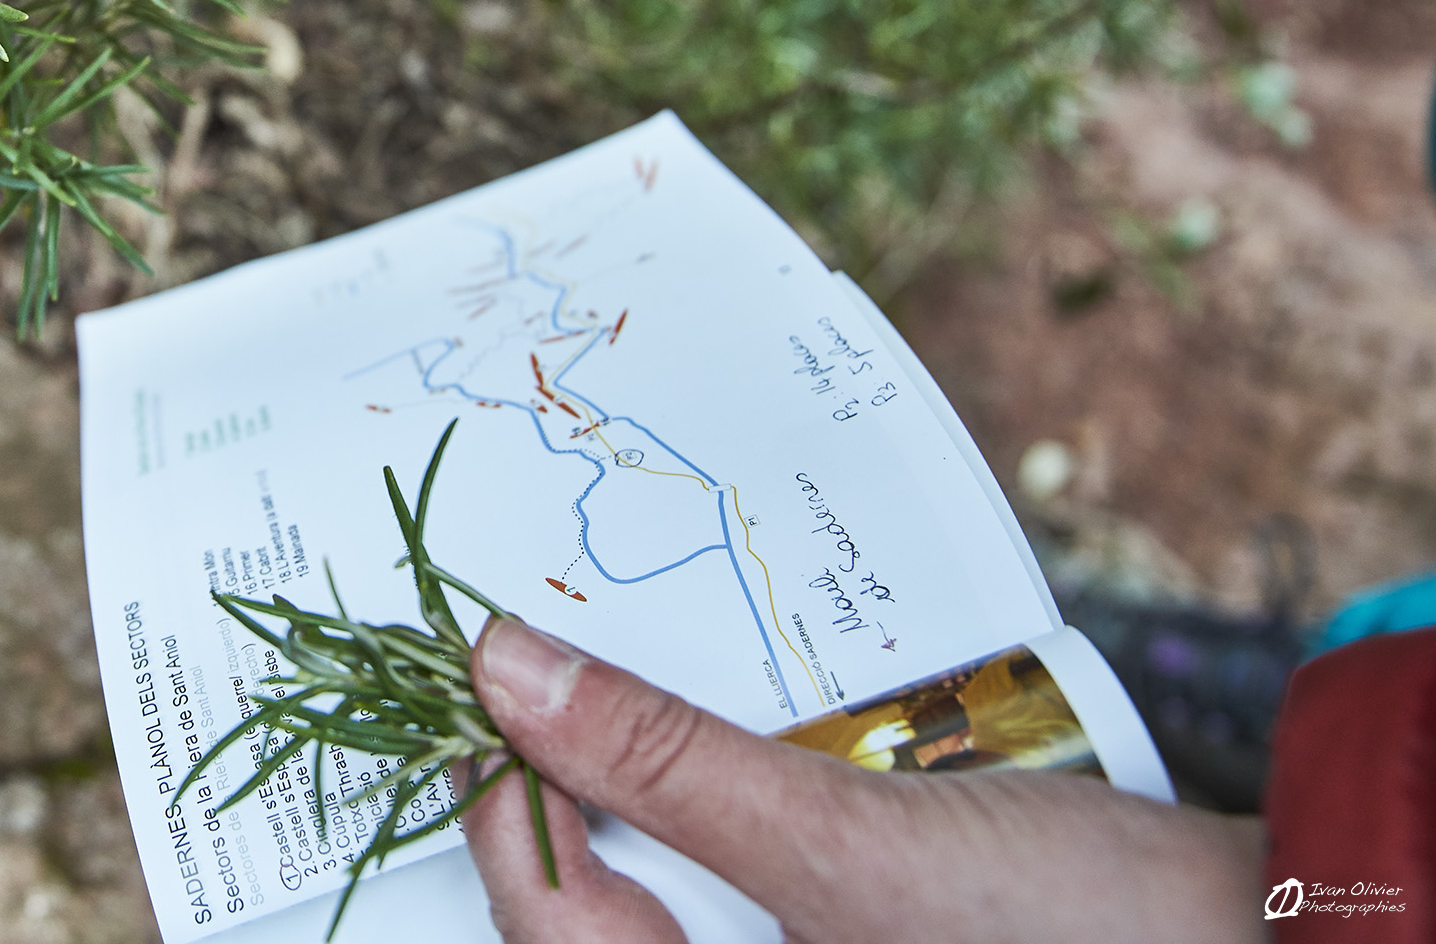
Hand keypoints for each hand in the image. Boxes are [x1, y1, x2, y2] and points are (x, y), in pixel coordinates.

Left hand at [462, 619, 1263, 942]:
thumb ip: (663, 763)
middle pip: (593, 889)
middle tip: (572, 650)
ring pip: (672, 863)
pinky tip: (782, 718)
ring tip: (675, 677)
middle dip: (584, 771)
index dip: (497, 779)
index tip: (488, 660)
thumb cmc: (1077, 941)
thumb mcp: (842, 845)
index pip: (539, 905)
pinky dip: (753, 780)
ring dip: (673, 769)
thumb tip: (507, 673)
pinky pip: (756, 855)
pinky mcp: (850, 930)